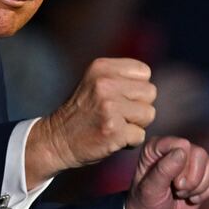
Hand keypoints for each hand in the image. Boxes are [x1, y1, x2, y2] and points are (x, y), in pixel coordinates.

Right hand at [27, 58, 156, 185]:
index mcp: (101, 67)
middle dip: (138, 106)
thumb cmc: (82, 113)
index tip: (118, 98)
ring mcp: (109, 106)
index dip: (135, 88)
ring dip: (135, 124)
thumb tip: (151, 85)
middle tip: (116, 114)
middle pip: (150, 92)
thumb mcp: (95, 82)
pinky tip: (111, 138)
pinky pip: (140, 135)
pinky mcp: (113, 130)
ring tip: (114, 125)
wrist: (56, 140)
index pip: (144, 72)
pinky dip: (129, 141)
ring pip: (149, 114)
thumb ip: (121, 78)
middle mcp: (104, 83)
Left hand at [125, 136, 208, 208]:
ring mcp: (190, 160)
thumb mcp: (150, 190)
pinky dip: (207, 191)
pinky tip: (192, 198)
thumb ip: (164, 170)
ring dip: (199, 186)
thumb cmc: (145, 204)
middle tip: (177, 190)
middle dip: (192, 179)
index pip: (181, 144)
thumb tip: (182, 151)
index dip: (181, 166)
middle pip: (199, 153)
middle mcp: (174, 149)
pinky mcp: (203, 174)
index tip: (170, 182)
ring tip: (181, 194)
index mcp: (155, 147)